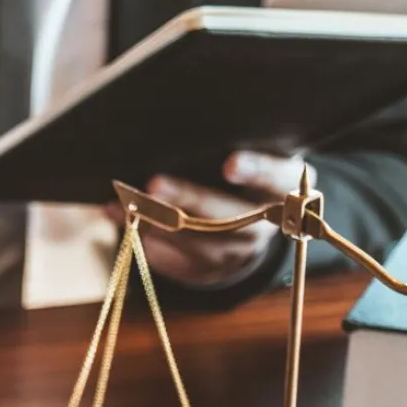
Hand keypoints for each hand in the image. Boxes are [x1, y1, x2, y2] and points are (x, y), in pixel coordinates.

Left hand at [107, 151, 306, 287]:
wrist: (249, 229)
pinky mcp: (210, 272)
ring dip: (155, 222)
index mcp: (283, 188)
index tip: (230, 164)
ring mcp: (238, 254)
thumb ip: (229, 149)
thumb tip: (180, 134)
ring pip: (195, 241)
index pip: (275, 177)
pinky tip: (123, 222)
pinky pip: (176, 261)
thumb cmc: (243, 180)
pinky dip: (146, 241)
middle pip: (227, 215)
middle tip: (155, 183)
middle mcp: (266, 226)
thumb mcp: (250, 162)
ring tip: (123, 204)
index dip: (255, 171)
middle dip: (188, 199)